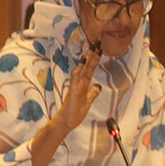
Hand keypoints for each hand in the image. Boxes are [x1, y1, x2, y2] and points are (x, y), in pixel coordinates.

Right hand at [29, 42, 101, 165]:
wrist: (64, 123)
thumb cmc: (74, 113)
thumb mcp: (87, 102)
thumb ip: (92, 93)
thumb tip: (98, 86)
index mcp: (82, 85)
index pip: (90, 69)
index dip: (94, 59)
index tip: (99, 48)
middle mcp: (78, 83)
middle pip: (86, 66)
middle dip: (92, 54)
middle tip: (97, 41)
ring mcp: (75, 87)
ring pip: (82, 70)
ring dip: (87, 59)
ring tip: (92, 49)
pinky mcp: (72, 93)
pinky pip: (76, 79)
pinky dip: (80, 71)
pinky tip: (83, 63)